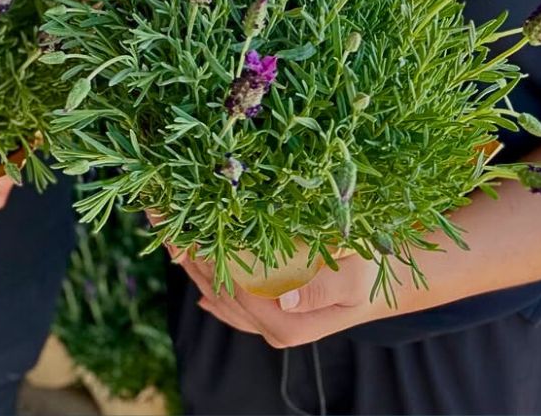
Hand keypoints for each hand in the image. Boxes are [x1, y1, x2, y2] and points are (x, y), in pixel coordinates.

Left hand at [172, 246, 391, 347]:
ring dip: (188, 257)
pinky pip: (227, 295)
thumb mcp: (356, 277)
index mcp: (284, 323)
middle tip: (156, 214)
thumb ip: (322, 288)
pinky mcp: (266, 307)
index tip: (176, 225)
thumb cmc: (372, 273)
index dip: (200, 254)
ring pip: (215, 289)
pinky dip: (205, 274)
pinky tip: (190, 267)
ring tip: (163, 227)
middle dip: (184, 250)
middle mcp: (268, 325)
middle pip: (214, 286)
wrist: (385, 283)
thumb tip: (284, 300)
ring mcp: (265, 318)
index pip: (227, 285)